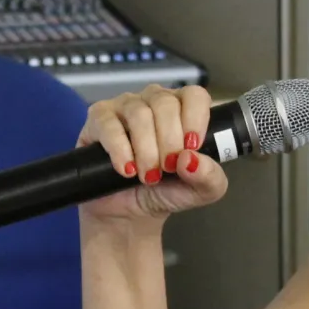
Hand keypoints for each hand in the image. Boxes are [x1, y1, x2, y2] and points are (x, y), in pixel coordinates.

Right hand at [77, 85, 228, 225]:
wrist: (129, 213)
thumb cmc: (165, 192)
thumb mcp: (200, 192)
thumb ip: (210, 178)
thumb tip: (192, 159)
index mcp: (184, 110)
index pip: (195, 95)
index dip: (195, 119)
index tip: (191, 147)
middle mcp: (154, 102)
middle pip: (165, 103)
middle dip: (169, 142)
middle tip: (167, 169)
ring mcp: (125, 107)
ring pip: (138, 113)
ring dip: (146, 150)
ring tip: (147, 176)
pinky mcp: (99, 119)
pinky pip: (108, 124)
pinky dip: (120, 150)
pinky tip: (126, 170)